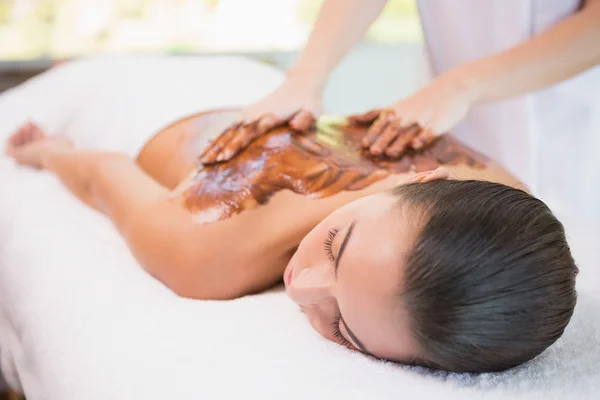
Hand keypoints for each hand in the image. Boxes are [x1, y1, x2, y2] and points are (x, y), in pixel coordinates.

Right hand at [200, 73, 323, 163]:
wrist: (301, 84)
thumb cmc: (309, 102)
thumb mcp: (313, 111)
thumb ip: (305, 119)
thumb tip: (295, 125)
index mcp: (269, 115)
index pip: (250, 132)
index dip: (237, 144)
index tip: (226, 156)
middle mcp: (256, 113)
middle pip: (234, 133)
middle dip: (219, 149)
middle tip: (207, 164)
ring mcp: (250, 113)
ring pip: (228, 131)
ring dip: (214, 145)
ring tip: (201, 161)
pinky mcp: (248, 114)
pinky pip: (230, 128)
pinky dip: (218, 138)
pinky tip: (209, 149)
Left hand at [349, 71, 476, 157]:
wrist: (451, 89)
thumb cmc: (419, 100)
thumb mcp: (397, 105)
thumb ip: (376, 114)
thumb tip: (351, 119)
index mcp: (397, 110)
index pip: (382, 122)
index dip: (373, 133)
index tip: (364, 144)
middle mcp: (408, 114)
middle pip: (393, 129)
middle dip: (383, 140)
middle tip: (373, 152)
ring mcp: (423, 120)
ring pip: (409, 132)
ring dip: (399, 143)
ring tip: (390, 153)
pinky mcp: (437, 125)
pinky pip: (428, 133)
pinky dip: (421, 139)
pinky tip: (415, 146)